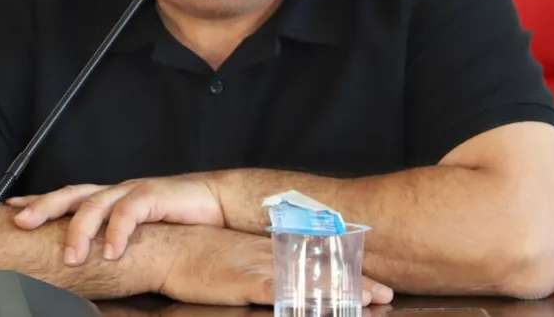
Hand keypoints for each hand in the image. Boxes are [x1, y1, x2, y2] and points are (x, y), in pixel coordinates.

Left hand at [7, 174, 224, 263]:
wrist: (218, 203)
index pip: (68, 196)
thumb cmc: (178, 219)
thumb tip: (87, 261)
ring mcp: (134, 191)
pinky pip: (129, 211)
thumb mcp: (138, 232)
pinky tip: (111, 251)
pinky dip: (117, 232)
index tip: (11, 209)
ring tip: (72, 256)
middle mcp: (117, 191)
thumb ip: (114, 238)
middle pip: (73, 193)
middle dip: (45, 206)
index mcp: (110, 197)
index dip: (40, 201)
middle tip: (22, 222)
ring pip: (96, 202)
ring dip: (80, 229)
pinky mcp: (154, 195)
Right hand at [157, 226, 392, 306]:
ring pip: (310, 281)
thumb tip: (279, 283)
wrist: (167, 247)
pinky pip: (280, 293)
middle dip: (356, 284)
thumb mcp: (233, 262)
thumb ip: (259, 272)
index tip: (375, 284)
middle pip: (322, 271)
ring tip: (369, 300)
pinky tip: (318, 306)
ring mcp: (261, 268)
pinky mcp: (247, 281)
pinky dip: (302, 300)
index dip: (348, 274)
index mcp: (270, 251)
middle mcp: (272, 257)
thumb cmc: (196, 258)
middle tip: (385, 294)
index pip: (317, 263)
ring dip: (340, 292)